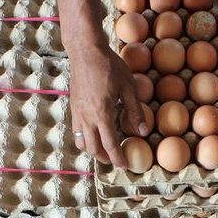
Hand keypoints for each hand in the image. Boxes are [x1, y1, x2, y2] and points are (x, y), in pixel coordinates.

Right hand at [69, 43, 149, 168]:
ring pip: (82, 142)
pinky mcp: (73, 107)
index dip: (118, 158)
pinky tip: (95, 135)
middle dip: (105, 158)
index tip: (124, 166)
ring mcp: (77, 112)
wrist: (85, 51)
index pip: (110, 144)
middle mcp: (86, 117)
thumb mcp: (128, 87)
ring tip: (105, 151)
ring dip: (93, 150)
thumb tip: (144, 131)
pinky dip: (85, 139)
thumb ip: (135, 111)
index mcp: (101, 113)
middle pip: (93, 148)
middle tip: (116, 160)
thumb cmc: (109, 66)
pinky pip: (77, 131)